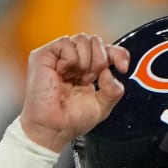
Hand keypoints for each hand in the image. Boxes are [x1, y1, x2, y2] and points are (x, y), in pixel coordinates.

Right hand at [21, 34, 128, 152]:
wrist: (53, 128)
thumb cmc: (71, 121)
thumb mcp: (102, 107)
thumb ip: (113, 90)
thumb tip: (110, 73)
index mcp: (89, 71)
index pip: (108, 51)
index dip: (118, 54)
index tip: (123, 67)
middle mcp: (75, 61)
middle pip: (96, 41)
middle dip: (99, 59)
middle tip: (90, 79)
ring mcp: (60, 57)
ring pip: (82, 39)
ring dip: (85, 60)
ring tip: (76, 78)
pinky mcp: (44, 55)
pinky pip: (65, 43)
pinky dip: (70, 59)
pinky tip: (63, 73)